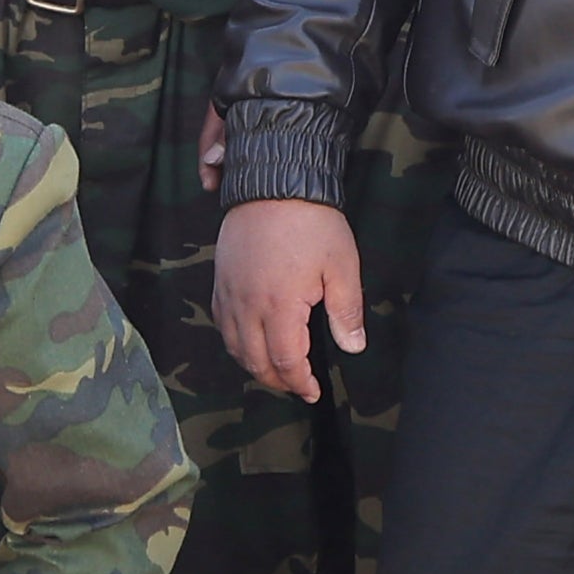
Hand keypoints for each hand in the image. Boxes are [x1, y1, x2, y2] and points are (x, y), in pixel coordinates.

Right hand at [213, 198, 366, 397]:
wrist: (275, 182)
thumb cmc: (312, 222)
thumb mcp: (341, 266)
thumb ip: (345, 311)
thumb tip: (352, 347)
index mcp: (279, 306)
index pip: (285, 361)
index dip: (299, 383)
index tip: (313, 391)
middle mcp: (247, 306)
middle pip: (254, 361)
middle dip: (276, 380)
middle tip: (297, 385)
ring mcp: (229, 293)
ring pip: (233, 346)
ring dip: (253, 365)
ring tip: (276, 369)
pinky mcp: (220, 279)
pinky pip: (221, 323)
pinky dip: (235, 341)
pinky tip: (249, 340)